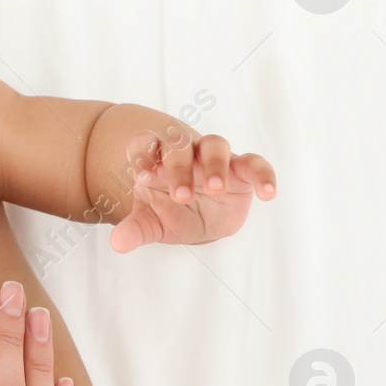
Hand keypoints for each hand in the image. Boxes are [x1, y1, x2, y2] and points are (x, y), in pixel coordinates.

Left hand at [110, 129, 275, 252]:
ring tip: (216, 189)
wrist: (196, 217)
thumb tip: (117, 243)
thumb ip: (135, 229)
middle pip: (179, 143)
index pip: (144, 143)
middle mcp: (184, 153)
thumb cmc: (169, 212)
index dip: (142, 154)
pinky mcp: (241, 170)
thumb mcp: (151, 223)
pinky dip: (263, 175)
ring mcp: (213, 159)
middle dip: (179, 167)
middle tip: (181, 197)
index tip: (142, 177)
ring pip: (215, 144)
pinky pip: (254, 164)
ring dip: (215, 164)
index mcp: (155, 160)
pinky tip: (267, 194)